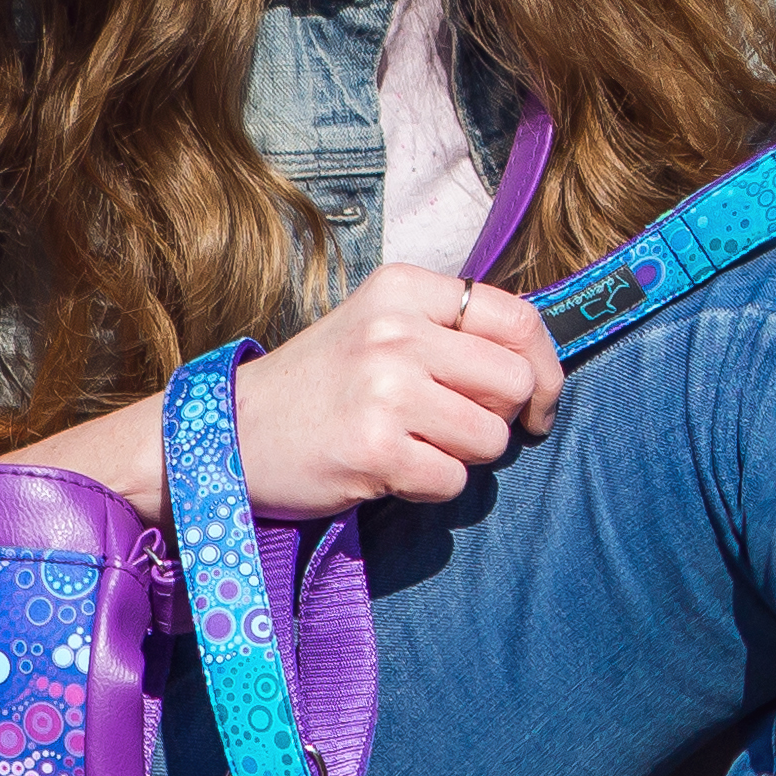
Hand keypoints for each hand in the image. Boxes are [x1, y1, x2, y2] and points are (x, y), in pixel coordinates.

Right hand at [232, 264, 563, 512]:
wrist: (231, 431)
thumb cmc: (320, 384)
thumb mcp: (380, 327)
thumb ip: (452, 333)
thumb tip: (539, 366)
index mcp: (404, 289)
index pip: (519, 319)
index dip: (544, 366)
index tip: (536, 401)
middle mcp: (397, 332)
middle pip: (516, 383)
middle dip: (502, 418)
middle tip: (459, 428)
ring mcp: (386, 390)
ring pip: (491, 438)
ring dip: (463, 456)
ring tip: (414, 445)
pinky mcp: (376, 450)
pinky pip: (453, 481)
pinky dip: (431, 486)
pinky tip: (390, 470)